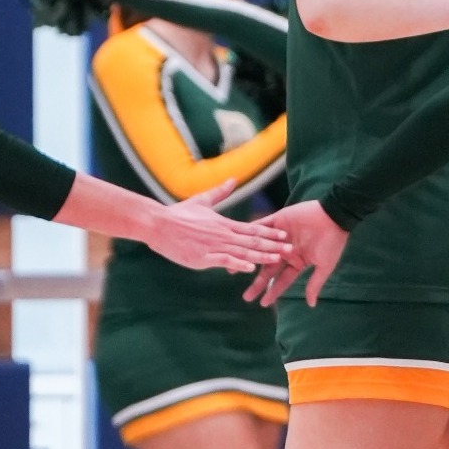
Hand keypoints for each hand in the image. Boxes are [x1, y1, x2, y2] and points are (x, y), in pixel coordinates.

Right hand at [147, 181, 290, 270]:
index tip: (285, 235)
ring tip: (277, 259)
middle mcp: (222, 234)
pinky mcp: (202, 258)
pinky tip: (249, 268)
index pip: (252, 228)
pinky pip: (223, 261)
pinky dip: (237, 263)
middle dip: (273, 246)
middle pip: (252, 241)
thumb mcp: (202, 201)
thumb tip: (233, 179)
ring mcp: (213, 246)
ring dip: (261, 256)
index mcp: (223, 223)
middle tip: (290, 249)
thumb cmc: (179, 214)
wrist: (158, 224)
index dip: (270, 232)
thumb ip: (219, 192)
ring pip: (242, 252)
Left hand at [244, 201, 348, 307]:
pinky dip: (249, 232)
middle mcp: (286, 250)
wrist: (335, 215)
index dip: (273, 291)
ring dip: (247, 258)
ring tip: (231, 268)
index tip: (263, 303)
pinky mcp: (278, 220)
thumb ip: (314, 284)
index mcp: (297, 261)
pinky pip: (260, 226)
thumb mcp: (324, 266)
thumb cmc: (332, 242)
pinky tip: (237, 241)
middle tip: (246, 297)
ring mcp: (281, 235)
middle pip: (268, 269)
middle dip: (257, 283)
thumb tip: (311, 305)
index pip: (282, 280)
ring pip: (260, 249)